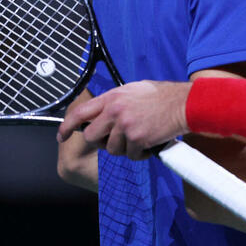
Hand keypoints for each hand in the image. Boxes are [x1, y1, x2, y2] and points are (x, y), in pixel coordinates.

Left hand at [57, 80, 189, 158]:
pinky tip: (149, 144)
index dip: (67, 127)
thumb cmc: (162, 96)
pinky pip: (130, 156)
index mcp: (112, 97)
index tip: (61, 136)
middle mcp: (115, 111)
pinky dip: (139, 154)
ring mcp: (125, 126)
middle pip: (92, 136)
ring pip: (112, 149)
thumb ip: (115, 101)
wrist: (184, 104)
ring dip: (125, 148)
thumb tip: (101, 113)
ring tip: (139, 138)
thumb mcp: (133, 90)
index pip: (80, 113)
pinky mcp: (137, 139)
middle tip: (115, 140)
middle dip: (101, 142)